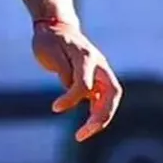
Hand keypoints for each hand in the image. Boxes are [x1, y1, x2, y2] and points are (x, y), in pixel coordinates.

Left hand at [32, 21, 121, 142]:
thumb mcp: (49, 52)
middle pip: (112, 93)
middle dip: (102, 116)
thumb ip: (63, 72)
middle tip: (84, 133)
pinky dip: (96, 113)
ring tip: (82, 135)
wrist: (56, 27)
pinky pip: (102, 100)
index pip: (84, 83)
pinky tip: (86, 127)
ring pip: (110, 99)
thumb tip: (72, 92)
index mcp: (86, 57)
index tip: (55, 108)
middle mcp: (99, 65)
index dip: (71, 99)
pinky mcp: (96, 80)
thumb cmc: (50, 40)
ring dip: (100, 118)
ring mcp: (100, 72)